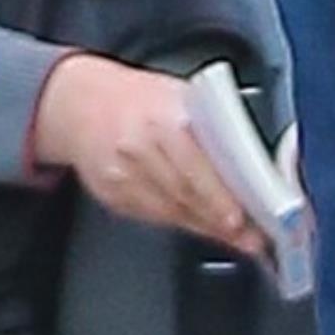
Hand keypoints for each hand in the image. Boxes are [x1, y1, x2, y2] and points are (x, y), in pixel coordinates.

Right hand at [33, 54, 267, 255]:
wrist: (79, 104)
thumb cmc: (140, 99)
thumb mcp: (182, 96)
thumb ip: (213, 126)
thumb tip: (255, 161)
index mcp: (164, 120)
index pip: (196, 166)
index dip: (220, 198)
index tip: (244, 219)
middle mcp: (139, 150)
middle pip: (186, 195)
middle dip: (222, 221)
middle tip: (253, 238)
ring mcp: (122, 177)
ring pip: (171, 212)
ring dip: (207, 228)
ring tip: (237, 238)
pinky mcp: (113, 196)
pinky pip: (154, 216)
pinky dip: (182, 223)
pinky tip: (203, 226)